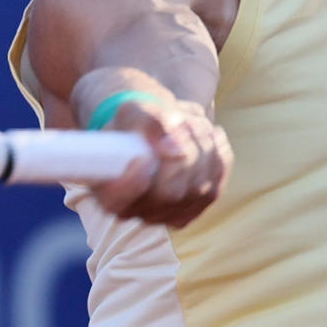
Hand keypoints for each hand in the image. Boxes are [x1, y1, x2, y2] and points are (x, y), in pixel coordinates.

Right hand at [87, 97, 231, 227]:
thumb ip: (149, 124)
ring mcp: (166, 215)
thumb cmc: (136, 122)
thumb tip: (172, 147)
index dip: (134, 181)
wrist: (153, 132)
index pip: (119, 201)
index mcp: (108, 191)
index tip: (144, 155)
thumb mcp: (134, 112)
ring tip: (193, 126)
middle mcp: (136, 211)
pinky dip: (218, 159)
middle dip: (185, 153)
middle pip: (171, 193)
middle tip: (183, 124)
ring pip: (198, 190)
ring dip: (204, 151)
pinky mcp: (192, 210)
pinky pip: (214, 189)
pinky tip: (211, 138)